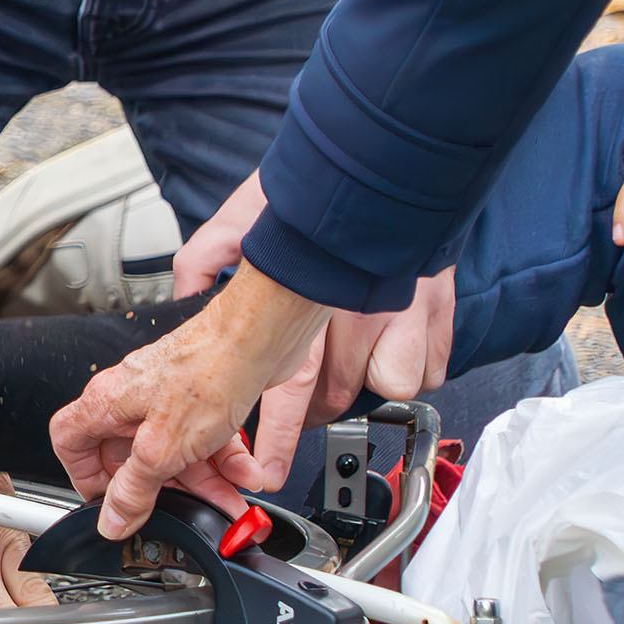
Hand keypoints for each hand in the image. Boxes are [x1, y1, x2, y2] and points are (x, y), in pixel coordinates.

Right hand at [51, 263, 329, 538]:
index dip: (82, 476)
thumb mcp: (163, 449)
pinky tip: (246, 475)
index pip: (69, 441)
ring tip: (228, 500)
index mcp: (108, 403)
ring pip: (174, 451)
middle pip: (130, 456)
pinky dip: (225, 460)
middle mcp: (134, 397)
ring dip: (203, 482)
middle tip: (181, 510)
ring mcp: (169, 395)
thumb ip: (134, 488)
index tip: (107, 502)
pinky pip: (205, 437)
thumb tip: (112, 519)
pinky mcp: (203, 395)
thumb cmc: (209, 370)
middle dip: (161, 490)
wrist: (261, 331)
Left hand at [173, 174, 453, 479]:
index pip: (290, 388)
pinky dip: (413, 362)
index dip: (278, 436)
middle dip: (318, 411)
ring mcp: (402, 315)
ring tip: (353, 360)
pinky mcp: (438, 309)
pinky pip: (429, 367)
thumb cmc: (317, 184)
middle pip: (339, 397)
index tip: (266, 466)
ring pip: (389, 386)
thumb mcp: (245, 212)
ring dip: (369, 383)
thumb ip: (209, 255)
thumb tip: (185, 285)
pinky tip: (394, 339)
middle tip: (303, 404)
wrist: (386, 157)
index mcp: (309, 303)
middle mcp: (358, 316)